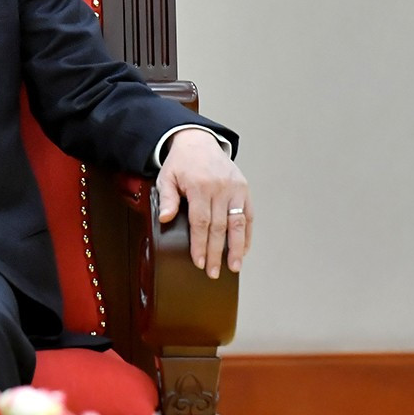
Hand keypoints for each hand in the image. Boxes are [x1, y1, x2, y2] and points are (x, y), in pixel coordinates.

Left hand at [156, 128, 250, 278]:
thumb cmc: (181, 163)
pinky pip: (248, 215)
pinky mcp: (244, 189)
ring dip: (237, 248)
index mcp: (200, 186)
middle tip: (213, 272)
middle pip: (220, 227)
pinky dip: (246, 234)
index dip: (200, 244)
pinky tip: (243, 250)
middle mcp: (220, 188)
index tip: (199, 262)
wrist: (199, 142)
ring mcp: (235, 189)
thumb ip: (167, 198)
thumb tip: (165, 217)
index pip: (201, 222)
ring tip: (234, 267)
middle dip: (216, 253)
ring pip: (237, 224)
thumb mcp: (167, 177)